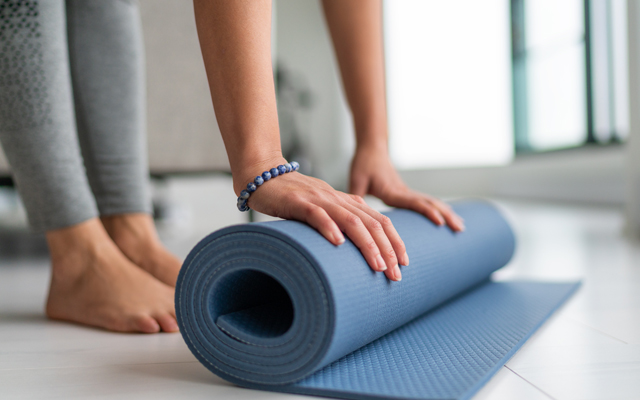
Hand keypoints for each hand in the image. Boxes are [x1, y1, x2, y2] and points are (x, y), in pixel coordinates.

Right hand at [237, 158, 407, 280]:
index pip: (380, 221)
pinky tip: (338, 243)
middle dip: (388, 250)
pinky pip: (317, 215)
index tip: (404, 264)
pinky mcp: (298, 202)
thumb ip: (338, 222)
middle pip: (372, 223)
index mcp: (346, 202)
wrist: (262, 175)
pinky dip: (329, 228)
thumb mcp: (321, 209)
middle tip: (395, 274)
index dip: (395, 241)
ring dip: (367, 244)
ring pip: (351, 221)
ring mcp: (319, 200)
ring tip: (378, 265)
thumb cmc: (291, 197)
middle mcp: (337, 200)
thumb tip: (352, 249)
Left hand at [349, 146, 464, 231]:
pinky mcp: (407, 193)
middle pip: (430, 203)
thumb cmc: (363, 164)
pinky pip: (427, 202)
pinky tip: (449, 218)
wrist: (372, 149)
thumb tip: (352, 214)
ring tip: (461, 227)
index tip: (440, 222)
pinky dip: (440, 210)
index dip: (427, 212)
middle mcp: (404, 192)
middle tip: (460, 229)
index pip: (414, 202)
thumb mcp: (356, 179)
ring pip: (432, 203)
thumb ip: (355, 194)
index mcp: (392, 190)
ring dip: (447, 213)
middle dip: (446, 216)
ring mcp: (407, 192)